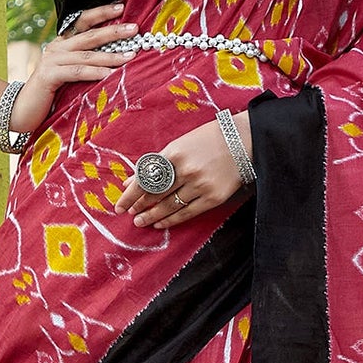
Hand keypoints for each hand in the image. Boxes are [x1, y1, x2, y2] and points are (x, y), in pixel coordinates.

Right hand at [7, 4, 137, 134]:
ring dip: (111, 56)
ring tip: (131, 56)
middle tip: (134, 29)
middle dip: (113, 31)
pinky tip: (112, 75)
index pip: (82, 22)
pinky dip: (96, 73)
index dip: (101, 13)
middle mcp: (56, 48)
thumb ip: (86, 64)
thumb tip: (118, 59)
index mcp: (62, 44)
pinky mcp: (49, 75)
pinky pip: (78, 72)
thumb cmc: (52, 95)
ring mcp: (52, 60)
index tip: (122, 7)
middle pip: (89, 35)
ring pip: (87, 55)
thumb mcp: (71, 75)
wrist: (23, 110)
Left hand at [116, 112, 253, 228]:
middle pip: (155, 194)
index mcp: (174, 154)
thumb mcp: (179, 145)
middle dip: (139, 206)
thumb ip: (155, 163)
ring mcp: (200, 185)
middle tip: (130, 215)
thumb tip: (132, 181)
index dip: (130, 195)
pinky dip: (171, 220)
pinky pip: (187, 213)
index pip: (145, 179)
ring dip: (152, 216)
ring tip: (140, 222)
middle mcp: (186, 170)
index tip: (119, 206)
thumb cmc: (207, 139)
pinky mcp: (213, 198)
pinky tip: (160, 223)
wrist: (243, 141)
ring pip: (169, 206)